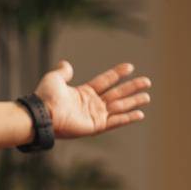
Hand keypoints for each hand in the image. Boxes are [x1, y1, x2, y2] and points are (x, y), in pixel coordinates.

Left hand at [33, 60, 151, 140]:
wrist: (43, 114)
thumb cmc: (46, 97)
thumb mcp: (54, 78)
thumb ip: (62, 72)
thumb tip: (65, 64)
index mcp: (84, 92)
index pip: (105, 81)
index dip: (117, 74)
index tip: (130, 67)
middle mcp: (91, 104)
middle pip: (117, 93)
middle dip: (132, 88)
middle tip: (147, 82)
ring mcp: (94, 115)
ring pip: (120, 107)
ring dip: (134, 102)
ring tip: (147, 97)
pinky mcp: (96, 126)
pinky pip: (115, 121)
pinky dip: (128, 118)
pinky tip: (140, 114)